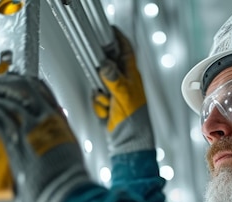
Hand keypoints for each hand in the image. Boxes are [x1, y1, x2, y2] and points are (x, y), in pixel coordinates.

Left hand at [0, 73, 88, 201]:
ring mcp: (30, 127)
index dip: (27, 81)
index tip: (17, 79)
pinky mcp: (15, 139)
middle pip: (23, 87)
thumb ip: (57, 141)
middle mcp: (45, 119)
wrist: (65, 191)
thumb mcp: (69, 152)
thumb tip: (50, 142)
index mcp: (60, 122)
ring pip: (7, 98)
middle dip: (6, 81)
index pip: (43, 91)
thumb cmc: (69, 180)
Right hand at [93, 28, 153, 155]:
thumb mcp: (123, 95)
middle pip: (107, 66)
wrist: (129, 140)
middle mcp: (124, 82)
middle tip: (102, 81)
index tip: (109, 30)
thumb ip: (113, 78)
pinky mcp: (108, 104)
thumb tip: (105, 65)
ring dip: (101, 95)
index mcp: (132, 76)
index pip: (125, 51)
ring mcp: (115, 93)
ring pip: (99, 83)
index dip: (118, 39)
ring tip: (109, 104)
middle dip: (102, 75)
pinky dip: (100, 105)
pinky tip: (108, 112)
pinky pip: (97, 97)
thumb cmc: (134, 119)